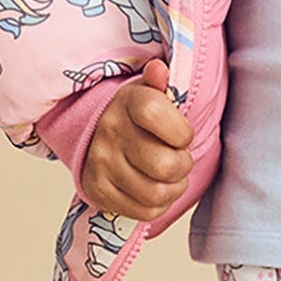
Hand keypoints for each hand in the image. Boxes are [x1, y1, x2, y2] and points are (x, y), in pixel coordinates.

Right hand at [81, 59, 194, 218]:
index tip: (182, 135)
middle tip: (179, 159)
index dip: (183, 134)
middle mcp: (110, 132)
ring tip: (169, 176)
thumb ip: (160, 82)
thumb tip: (159, 69)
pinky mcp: (99, 192)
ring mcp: (101, 164)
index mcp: (128, 101)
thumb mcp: (151, 91)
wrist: (97, 132)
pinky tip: (155, 188)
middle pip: (165, 166)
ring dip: (173, 188)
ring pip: (156, 194)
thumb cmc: (137, 115)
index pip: (163, 121)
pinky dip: (159, 204)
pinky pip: (144, 211)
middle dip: (182, 165)